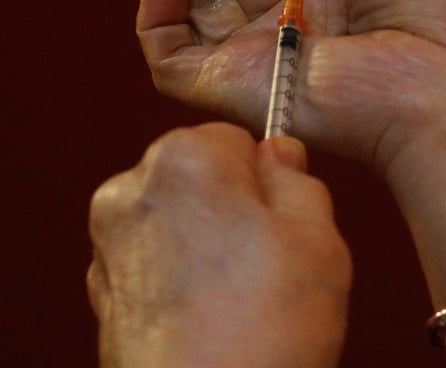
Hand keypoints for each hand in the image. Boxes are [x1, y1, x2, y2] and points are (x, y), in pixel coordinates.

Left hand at [87, 123, 349, 366]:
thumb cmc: (265, 330)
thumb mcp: (319, 237)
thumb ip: (299, 180)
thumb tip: (281, 155)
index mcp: (184, 160)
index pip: (235, 138)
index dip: (268, 177)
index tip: (286, 214)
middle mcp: (132, 193)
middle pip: (200, 176)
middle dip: (235, 206)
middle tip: (274, 256)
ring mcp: (109, 247)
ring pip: (179, 220)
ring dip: (209, 243)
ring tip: (247, 293)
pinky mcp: (104, 296)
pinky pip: (156, 262)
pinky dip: (182, 278)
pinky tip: (217, 313)